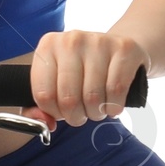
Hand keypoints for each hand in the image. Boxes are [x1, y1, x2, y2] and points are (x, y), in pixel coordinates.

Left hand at [24, 30, 148, 129]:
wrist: (119, 50)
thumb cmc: (83, 70)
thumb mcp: (57, 83)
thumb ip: (41, 108)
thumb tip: (46, 124)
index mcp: (48, 46)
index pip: (43, 94)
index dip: (54, 112)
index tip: (62, 111)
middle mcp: (71, 41)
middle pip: (68, 99)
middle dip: (76, 116)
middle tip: (82, 114)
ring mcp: (98, 42)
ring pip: (93, 97)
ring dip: (96, 113)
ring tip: (97, 107)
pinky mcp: (123, 48)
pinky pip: (116, 90)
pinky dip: (114, 106)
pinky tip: (112, 103)